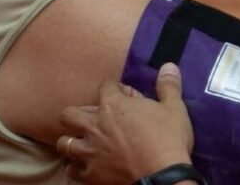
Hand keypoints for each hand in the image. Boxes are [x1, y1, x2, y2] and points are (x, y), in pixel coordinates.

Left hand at [57, 63, 193, 183]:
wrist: (162, 176)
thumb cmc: (168, 138)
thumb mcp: (175, 108)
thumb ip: (168, 86)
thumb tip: (169, 65)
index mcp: (114, 105)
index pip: (105, 87)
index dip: (116, 89)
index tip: (126, 96)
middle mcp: (94, 125)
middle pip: (69, 114)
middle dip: (78, 114)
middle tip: (94, 119)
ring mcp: (89, 151)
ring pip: (64, 142)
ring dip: (73, 141)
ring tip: (85, 142)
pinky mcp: (90, 174)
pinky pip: (72, 170)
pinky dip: (77, 167)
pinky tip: (87, 165)